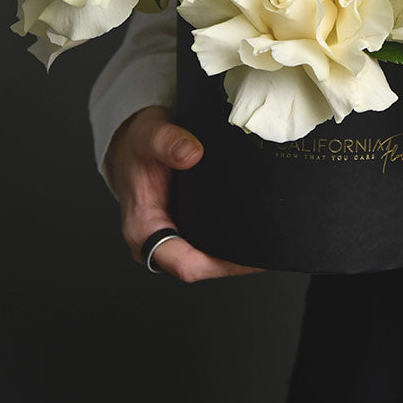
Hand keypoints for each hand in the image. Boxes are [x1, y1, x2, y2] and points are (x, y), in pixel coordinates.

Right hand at [104, 105, 262, 282]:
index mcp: (143, 229)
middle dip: (235, 263)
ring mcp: (172, 235)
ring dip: (234, 253)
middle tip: (270, 249)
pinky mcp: (183, 225)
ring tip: (268, 241)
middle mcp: (157, 240)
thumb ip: (167, 142)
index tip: (251, 257)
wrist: (131, 143)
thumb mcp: (148, 136)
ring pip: (206, 257)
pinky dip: (228, 237)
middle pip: (202, 266)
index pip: (186, 264)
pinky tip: (251, 228)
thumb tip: (192, 153)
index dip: (221, 266)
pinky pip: (207, 240)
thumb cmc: (137, 145)